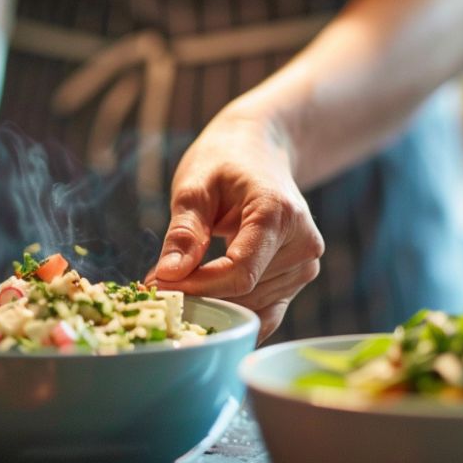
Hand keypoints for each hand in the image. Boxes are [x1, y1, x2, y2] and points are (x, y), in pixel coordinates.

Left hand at [147, 112, 323, 340]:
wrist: (261, 150)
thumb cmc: (225, 160)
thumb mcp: (195, 185)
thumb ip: (184, 232)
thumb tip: (167, 276)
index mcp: (279, 215)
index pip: (240, 273)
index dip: (197, 287)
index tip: (157, 285)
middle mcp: (303, 244)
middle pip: (246, 294)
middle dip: (199, 296)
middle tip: (155, 286)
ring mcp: (306, 264)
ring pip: (253, 308)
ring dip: (213, 304)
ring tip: (177, 282)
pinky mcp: (300, 276)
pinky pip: (265, 311)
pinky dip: (232, 310)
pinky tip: (203, 296)